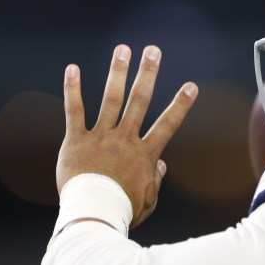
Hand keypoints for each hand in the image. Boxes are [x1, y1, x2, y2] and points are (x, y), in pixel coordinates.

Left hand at [56, 44, 197, 227]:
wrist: (92, 215)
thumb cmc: (122, 211)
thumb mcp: (148, 200)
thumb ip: (155, 181)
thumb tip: (160, 165)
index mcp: (145, 155)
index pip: (167, 125)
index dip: (181, 104)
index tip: (191, 86)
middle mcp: (125, 140)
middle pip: (139, 101)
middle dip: (148, 74)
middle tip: (153, 51)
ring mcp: (100, 138)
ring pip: (111, 99)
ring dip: (118, 72)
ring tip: (123, 49)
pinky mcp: (76, 141)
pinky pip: (74, 111)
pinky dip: (73, 89)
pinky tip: (73, 68)